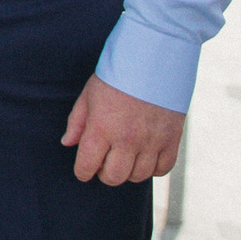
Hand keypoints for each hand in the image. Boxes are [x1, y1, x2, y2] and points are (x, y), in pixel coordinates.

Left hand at [63, 73, 184, 184]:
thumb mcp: (88, 95)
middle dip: (104, 174)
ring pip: (139, 176)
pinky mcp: (172, 140)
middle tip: (103, 164)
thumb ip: (77, 122)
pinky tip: (145, 158)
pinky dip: (153, 169)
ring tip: (124, 159)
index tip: (83, 172)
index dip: (82, 172)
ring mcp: (152, 142)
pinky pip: (163, 169)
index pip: (87, 165)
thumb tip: (68, 143)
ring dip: (128, 173)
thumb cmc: (116, 77)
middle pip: (114, 177)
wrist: (153, 62)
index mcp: (101, 128)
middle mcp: (127, 139)